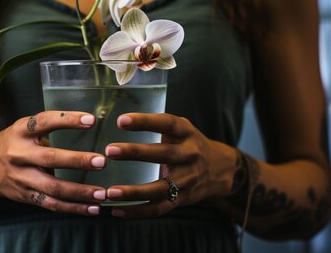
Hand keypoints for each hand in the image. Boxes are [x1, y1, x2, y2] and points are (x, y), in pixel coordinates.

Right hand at [0, 111, 107, 214]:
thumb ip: (48, 127)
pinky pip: (52, 205)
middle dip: (77, 160)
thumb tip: (91, 123)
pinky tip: (93, 209)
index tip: (91, 119)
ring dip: (80, 192)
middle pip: (50, 159)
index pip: (44, 122)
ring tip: (103, 193)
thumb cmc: (14, 142)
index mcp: (20, 131)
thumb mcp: (24, 128)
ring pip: (53, 188)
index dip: (67, 119)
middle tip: (101, 161)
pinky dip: (74, 208)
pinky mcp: (26, 196)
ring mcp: (21, 178)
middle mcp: (19, 154)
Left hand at [104, 113, 235, 217]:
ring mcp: (188, 179)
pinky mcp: (183, 198)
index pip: (166, 123)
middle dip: (136, 152)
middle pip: (163, 154)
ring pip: (160, 187)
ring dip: (134, 192)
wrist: (220, 168)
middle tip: (110, 150)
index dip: (145, 121)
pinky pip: (159, 208)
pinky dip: (138, 211)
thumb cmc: (188, 143)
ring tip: (111, 192)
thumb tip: (119, 119)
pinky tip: (117, 210)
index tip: (121, 120)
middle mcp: (189, 154)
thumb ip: (158, 124)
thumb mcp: (181, 128)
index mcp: (186, 133)